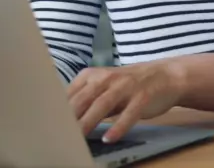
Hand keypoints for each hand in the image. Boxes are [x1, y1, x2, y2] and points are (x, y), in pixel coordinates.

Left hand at [68, 61, 187, 142]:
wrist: (166, 76)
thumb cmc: (128, 86)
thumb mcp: (104, 89)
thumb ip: (85, 102)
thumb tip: (61, 122)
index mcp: (93, 75)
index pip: (70, 94)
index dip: (58, 111)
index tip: (47, 127)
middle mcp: (107, 78)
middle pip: (84, 99)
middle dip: (70, 118)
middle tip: (58, 136)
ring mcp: (126, 86)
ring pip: (103, 104)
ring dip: (89, 121)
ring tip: (78, 138)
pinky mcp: (143, 96)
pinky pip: (129, 112)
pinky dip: (119, 126)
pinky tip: (109, 139)